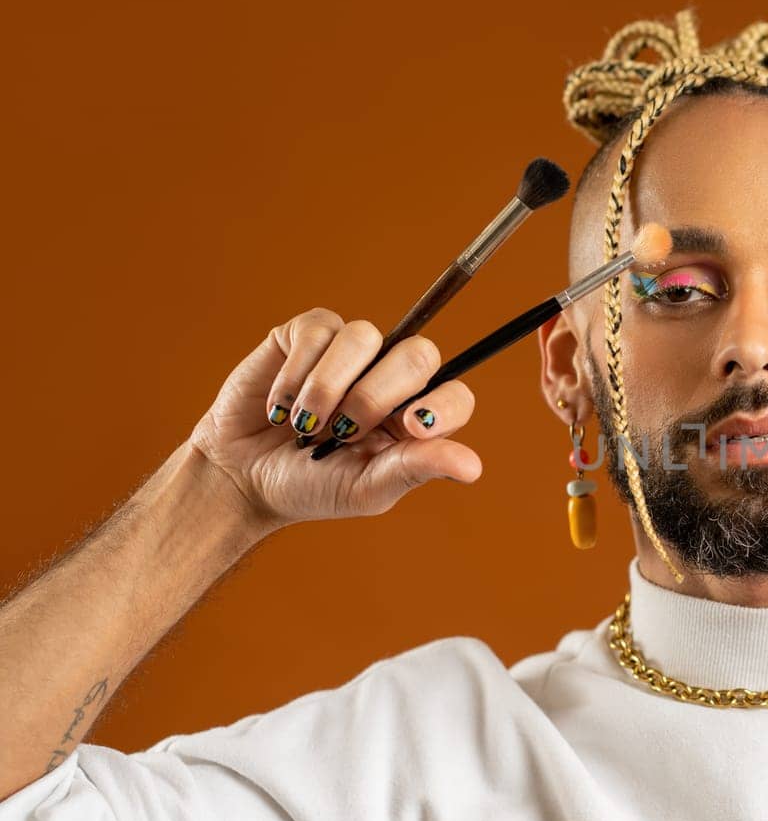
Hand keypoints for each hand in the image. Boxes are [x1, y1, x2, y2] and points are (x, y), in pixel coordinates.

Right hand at [187, 307, 481, 531]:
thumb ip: (417, 468)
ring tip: (304, 425)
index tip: (410, 427)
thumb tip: (473, 467)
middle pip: (420, 353)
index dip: (441, 405)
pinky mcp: (306, 335)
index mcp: (414, 415)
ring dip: (328, 388)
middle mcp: (390, 377)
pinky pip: (317, 332)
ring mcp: (351, 351)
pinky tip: (280, 408)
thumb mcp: (366, 489)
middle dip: (376, 396)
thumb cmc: (310, 487)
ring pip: (364, 336)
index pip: (456, 393)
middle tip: (344, 431)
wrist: (241, 478)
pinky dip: (294, 376)